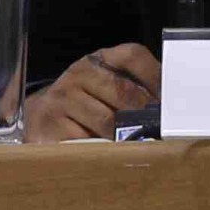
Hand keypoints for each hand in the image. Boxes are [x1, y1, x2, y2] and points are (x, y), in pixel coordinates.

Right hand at [24, 44, 158, 143]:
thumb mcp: (105, 89)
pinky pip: (86, 142)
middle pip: (123, 90)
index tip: (170, 99)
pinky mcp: (50, 126)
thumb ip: (133, 89)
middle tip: (159, 130)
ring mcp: (62, 99)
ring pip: (107, 120)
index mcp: (97, 60)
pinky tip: (108, 155)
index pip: (132, 55)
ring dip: (126, 136)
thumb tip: (171, 105)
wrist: (38, 119)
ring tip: (137, 146)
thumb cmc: (82, 106)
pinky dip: (102, 151)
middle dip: (145, 113)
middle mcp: (78, 73)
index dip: (155, 76)